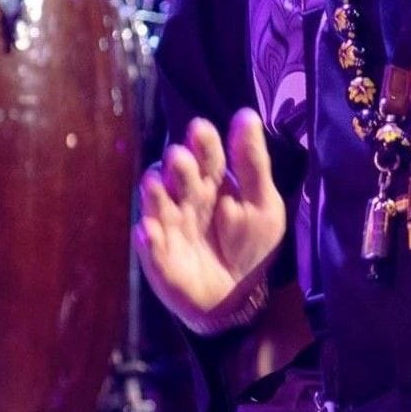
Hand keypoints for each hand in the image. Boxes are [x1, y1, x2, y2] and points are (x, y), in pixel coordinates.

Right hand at [135, 108, 286, 331]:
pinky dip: (148, 241)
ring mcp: (169, 226)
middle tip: (180, 157)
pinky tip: (148, 233)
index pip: (207, 156)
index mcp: (213, 182)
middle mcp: (186, 199)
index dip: (203, 143)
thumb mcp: (262, 204)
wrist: (238, 297)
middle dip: (178, 166)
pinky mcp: (159, 257)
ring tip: (156, 184)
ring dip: (155, 195)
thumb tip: (247, 114)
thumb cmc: (250, 245)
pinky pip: (150, 247)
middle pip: (179, 176)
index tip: (201, 128)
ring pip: (157, 205)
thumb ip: (252, 163)